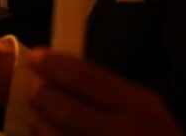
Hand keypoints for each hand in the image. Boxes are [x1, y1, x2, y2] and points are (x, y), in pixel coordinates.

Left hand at [26, 48, 184, 135]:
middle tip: (33, 87)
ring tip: (38, 112)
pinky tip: (45, 132)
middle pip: (64, 109)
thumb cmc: (152, 133)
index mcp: (137, 105)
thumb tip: (55, 67)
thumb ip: (103, 87)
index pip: (85, 77)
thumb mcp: (140, 104)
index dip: (54, 65)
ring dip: (39, 120)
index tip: (34, 57)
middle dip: (40, 95)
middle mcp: (123, 131)